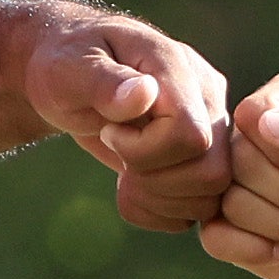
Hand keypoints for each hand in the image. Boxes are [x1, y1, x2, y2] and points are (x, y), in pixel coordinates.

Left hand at [26, 7, 234, 229]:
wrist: (73, 78)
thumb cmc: (66, 65)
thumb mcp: (68, 67)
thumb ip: (104, 79)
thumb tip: (144, 94)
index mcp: (180, 68)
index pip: (191, 134)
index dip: (145, 150)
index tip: (108, 131)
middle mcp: (208, 99)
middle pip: (211, 172)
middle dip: (153, 179)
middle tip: (116, 153)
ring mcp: (211, 132)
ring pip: (210, 197)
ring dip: (156, 199)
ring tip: (123, 173)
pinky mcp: (202, 161)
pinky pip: (198, 211)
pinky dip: (158, 213)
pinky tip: (132, 187)